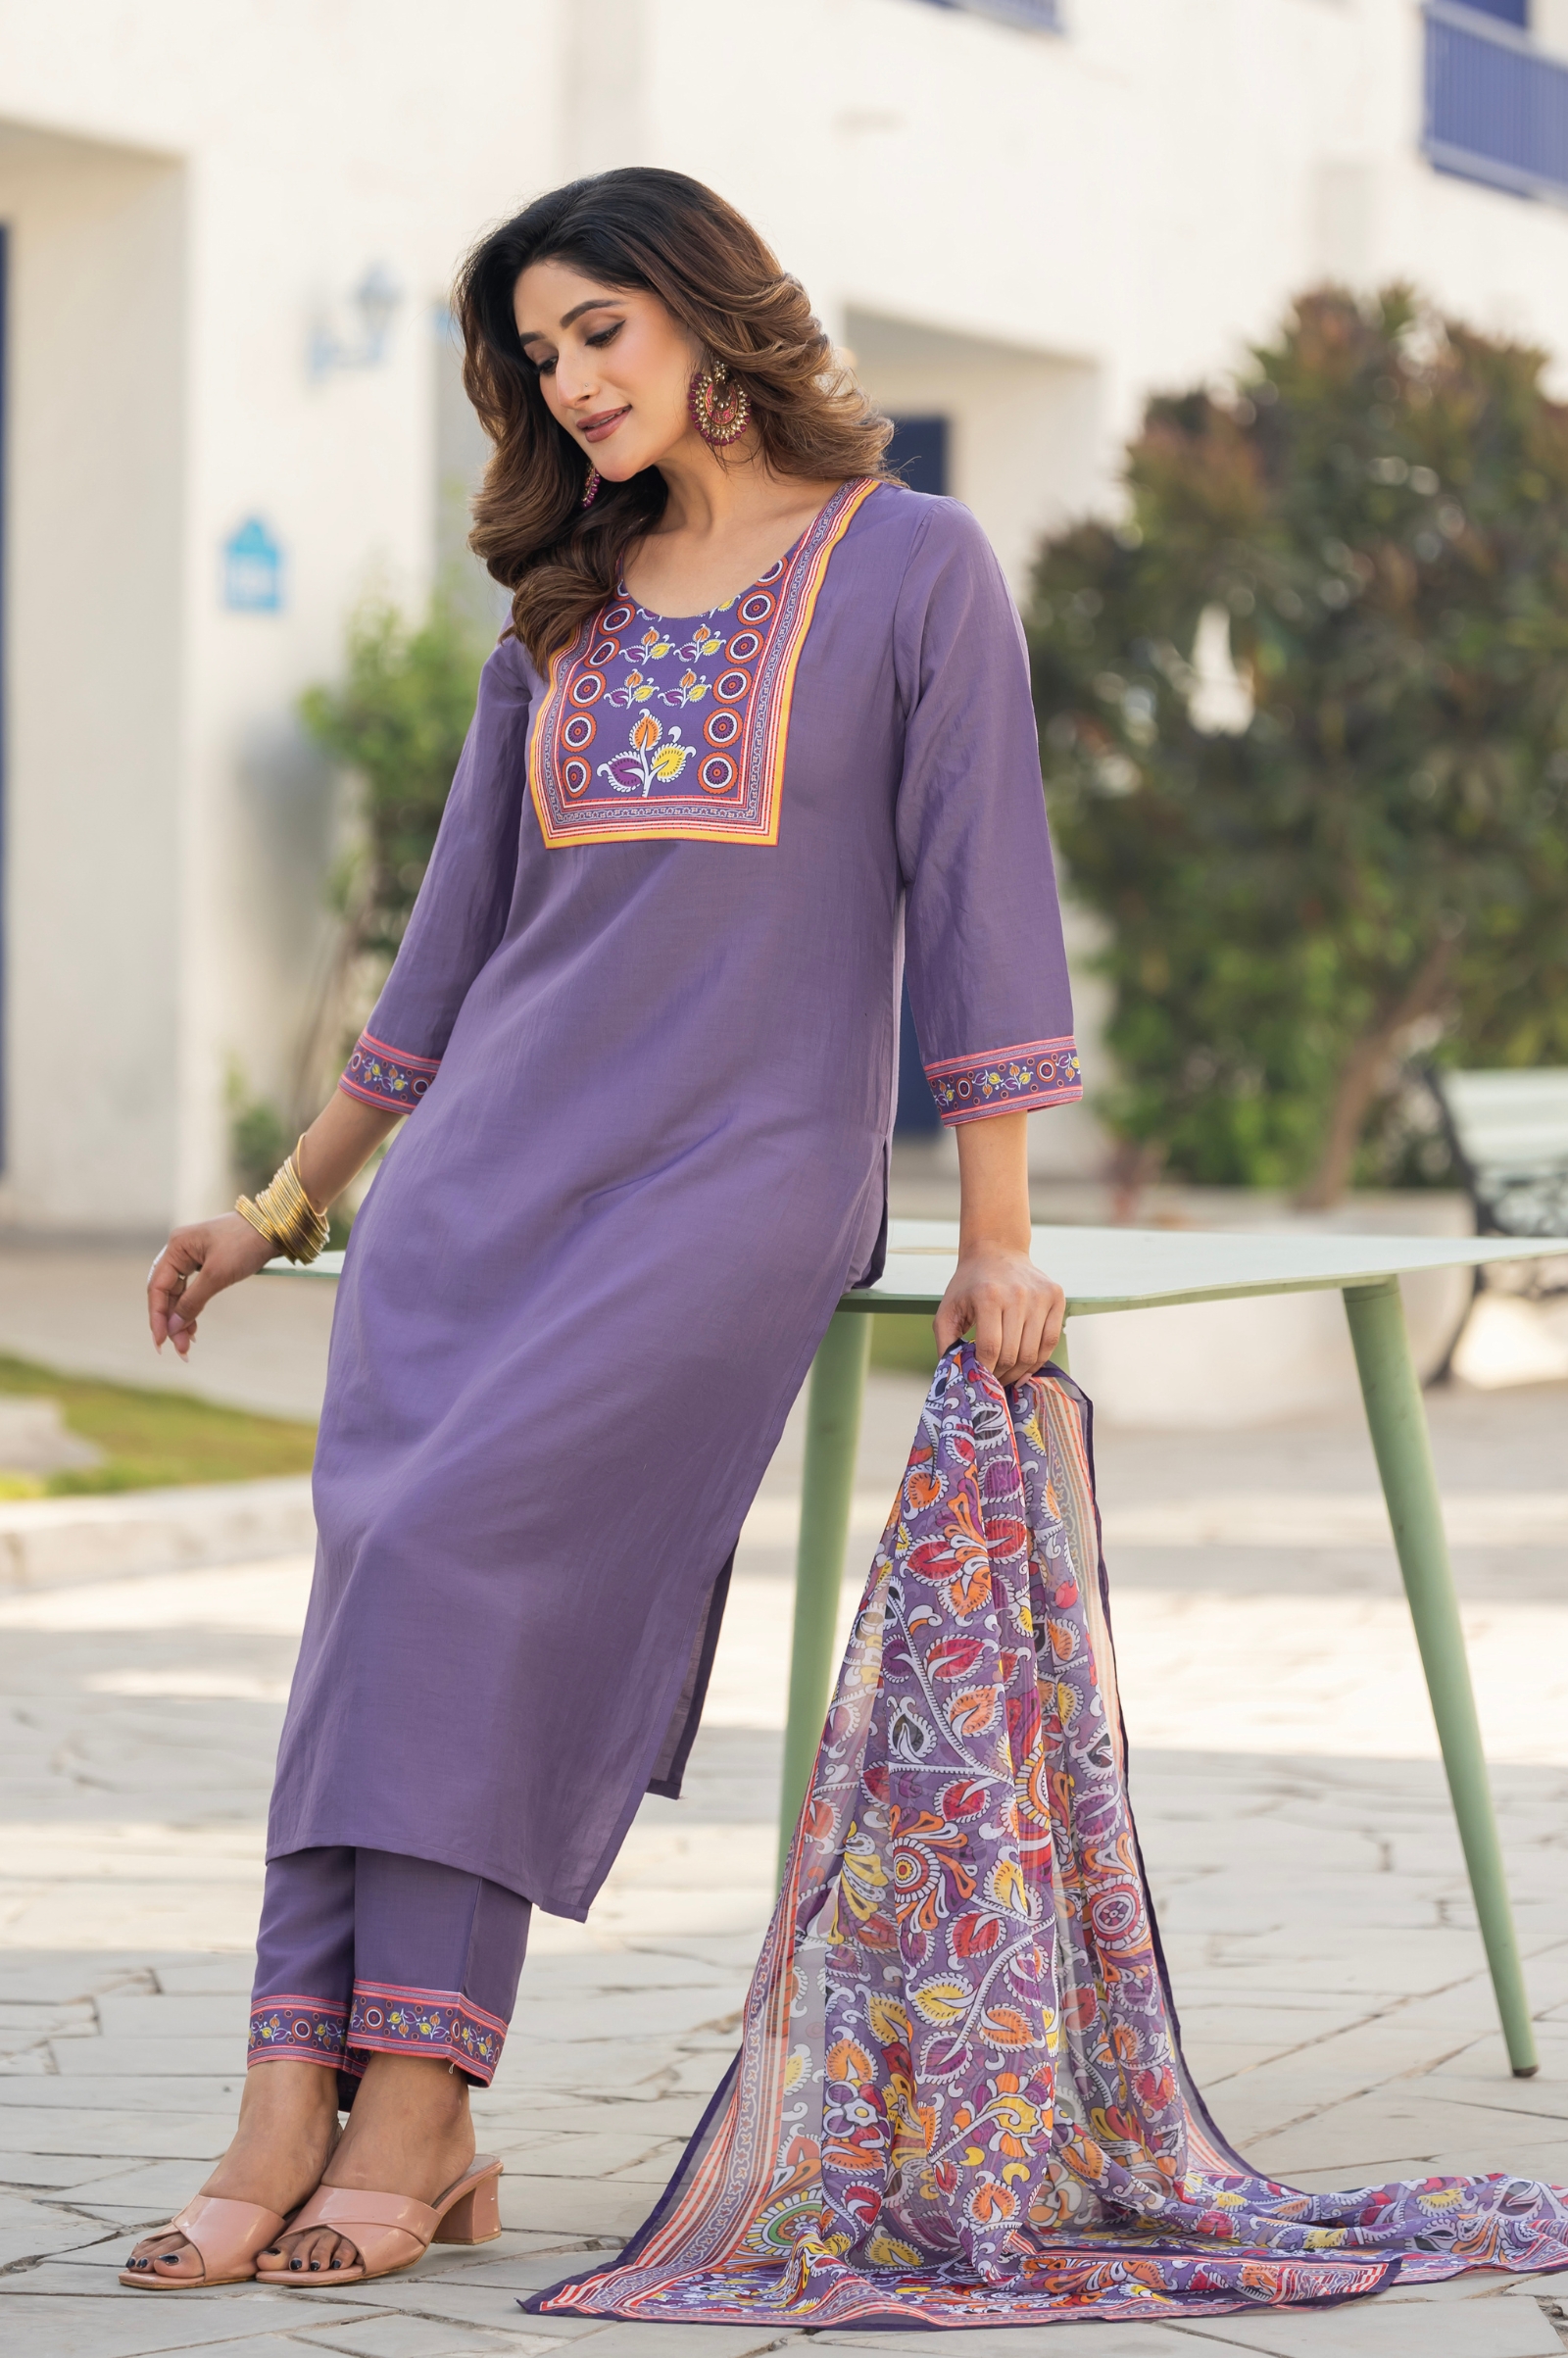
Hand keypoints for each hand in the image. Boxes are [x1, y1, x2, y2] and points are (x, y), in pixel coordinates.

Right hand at [148, 1213, 274, 1356]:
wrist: (276, 1226)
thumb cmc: (246, 1243)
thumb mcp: (218, 1275)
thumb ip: (193, 1301)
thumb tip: (174, 1326)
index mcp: (176, 1247)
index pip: (157, 1287)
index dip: (157, 1316)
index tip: (161, 1341)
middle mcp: (180, 1250)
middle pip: (166, 1292)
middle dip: (171, 1322)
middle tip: (179, 1349)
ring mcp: (192, 1256)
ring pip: (178, 1293)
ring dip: (181, 1318)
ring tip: (187, 1344)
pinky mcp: (206, 1262)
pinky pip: (191, 1289)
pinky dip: (192, 1308)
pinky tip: (193, 1327)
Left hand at [934, 1242, 1064, 1387]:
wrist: (996, 1251)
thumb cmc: (970, 1285)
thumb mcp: (948, 1309)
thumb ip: (945, 1343)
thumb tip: (954, 1377)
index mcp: (988, 1296)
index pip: (990, 1348)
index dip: (984, 1371)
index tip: (978, 1381)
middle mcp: (1017, 1294)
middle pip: (1012, 1353)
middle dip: (1000, 1375)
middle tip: (992, 1383)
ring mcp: (1040, 1296)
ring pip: (1033, 1352)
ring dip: (1019, 1372)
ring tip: (1006, 1377)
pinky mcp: (1056, 1297)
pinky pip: (1051, 1341)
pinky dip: (1039, 1361)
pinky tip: (1025, 1368)